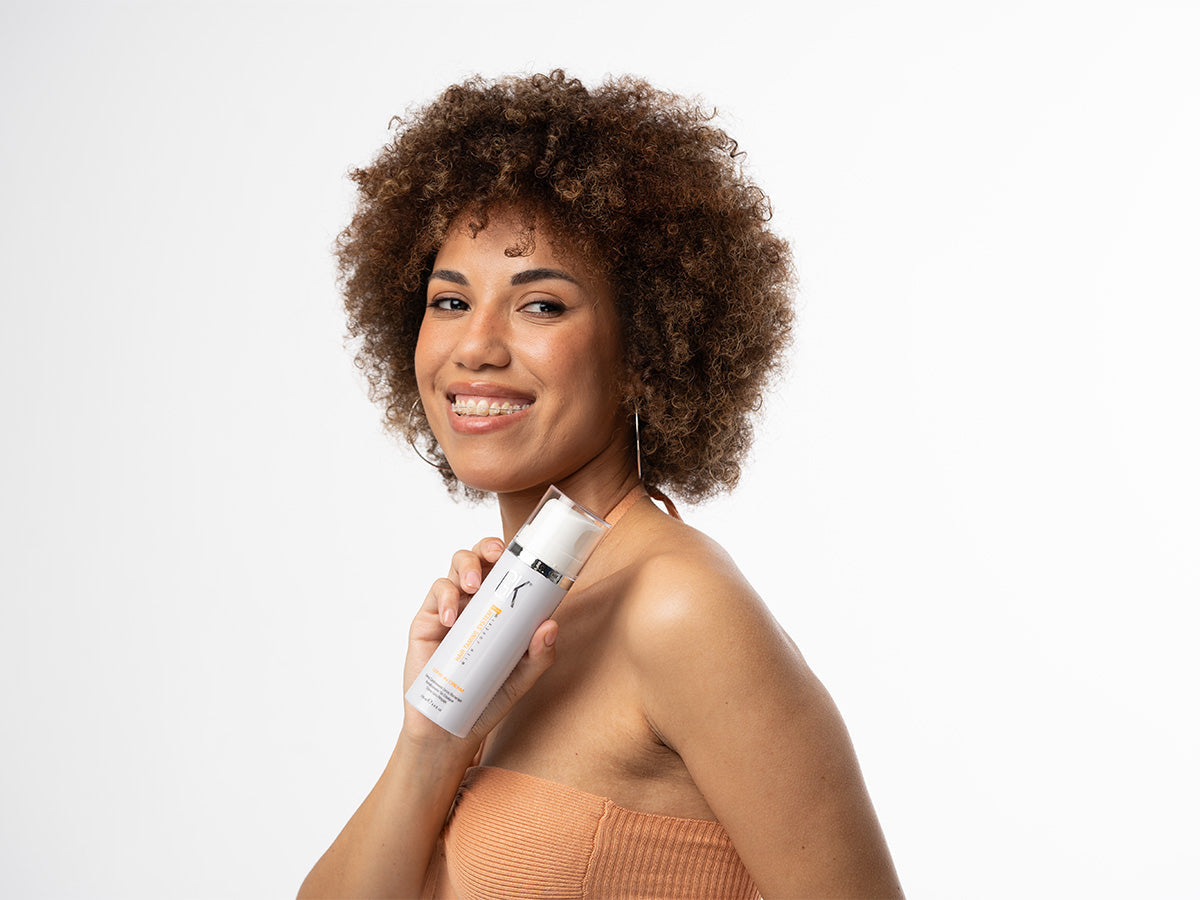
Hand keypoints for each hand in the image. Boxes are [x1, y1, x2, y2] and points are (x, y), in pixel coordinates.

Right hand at [400, 537, 558, 752]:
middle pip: (479, 558)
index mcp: (502, 608)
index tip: (522, 553)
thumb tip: (550, 626)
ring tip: (472, 586)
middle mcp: (476, 602)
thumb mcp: (522, 678)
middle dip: (486, 548)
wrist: (449, 729)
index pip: (507, 570)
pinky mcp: (427, 621)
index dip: (512, 554)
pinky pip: (434, 595)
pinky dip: (444, 598)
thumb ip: (539, 655)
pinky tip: (451, 619)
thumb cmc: (489, 698)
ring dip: (465, 567)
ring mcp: (451, 609)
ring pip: (454, 568)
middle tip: (495, 556)